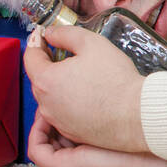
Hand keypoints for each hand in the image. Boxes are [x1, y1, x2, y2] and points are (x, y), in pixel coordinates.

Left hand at [22, 23, 148, 153]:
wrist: (136, 116)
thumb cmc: (116, 80)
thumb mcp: (91, 43)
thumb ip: (65, 34)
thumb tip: (51, 34)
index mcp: (46, 80)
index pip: (30, 56)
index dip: (36, 42)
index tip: (44, 37)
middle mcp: (46, 104)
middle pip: (39, 78)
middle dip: (49, 64)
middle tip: (67, 54)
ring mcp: (58, 121)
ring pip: (51, 96)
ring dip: (60, 84)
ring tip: (83, 76)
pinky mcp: (71, 132)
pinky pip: (64, 112)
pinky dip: (70, 102)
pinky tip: (90, 96)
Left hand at [26, 110, 166, 166]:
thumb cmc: (128, 161)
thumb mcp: (87, 145)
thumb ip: (64, 132)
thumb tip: (51, 116)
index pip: (37, 148)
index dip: (38, 126)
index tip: (47, 109)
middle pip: (54, 147)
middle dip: (55, 126)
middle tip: (61, 105)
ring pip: (70, 148)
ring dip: (71, 131)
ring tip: (80, 112)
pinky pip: (87, 154)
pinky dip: (87, 139)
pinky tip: (97, 124)